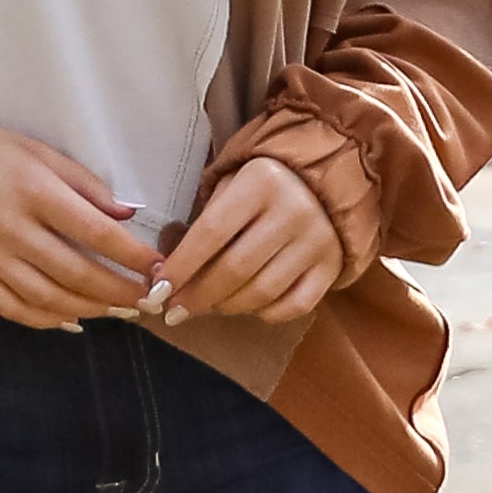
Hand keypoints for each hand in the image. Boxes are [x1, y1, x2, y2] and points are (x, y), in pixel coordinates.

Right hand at [0, 118, 162, 329]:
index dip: (132, 254)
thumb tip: (128, 214)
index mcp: (34, 190)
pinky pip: (14, 309)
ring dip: (90, 308)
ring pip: (48, 297)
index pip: (95, 231)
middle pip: (76, 272)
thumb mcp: (40, 153)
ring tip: (118, 309)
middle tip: (146, 298)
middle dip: (119, 290)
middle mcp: (12, 227)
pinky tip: (73, 318)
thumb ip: (85, 184)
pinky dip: (48, 320)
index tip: (158, 267)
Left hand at [155, 156, 344, 324]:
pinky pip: (296, 305)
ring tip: (207, 306)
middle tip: (175, 309)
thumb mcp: (232, 184)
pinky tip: (247, 306)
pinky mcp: (333, 265)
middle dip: (198, 295)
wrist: (327, 179)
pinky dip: (266, 313)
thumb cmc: (264, 184)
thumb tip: (169, 276)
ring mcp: (317, 241)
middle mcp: (294, 211)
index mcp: (261, 183)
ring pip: (263, 292)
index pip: (211, 233)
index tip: (158, 290)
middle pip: (236, 268)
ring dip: (227, 306)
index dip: (181, 266)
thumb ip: (205, 224)